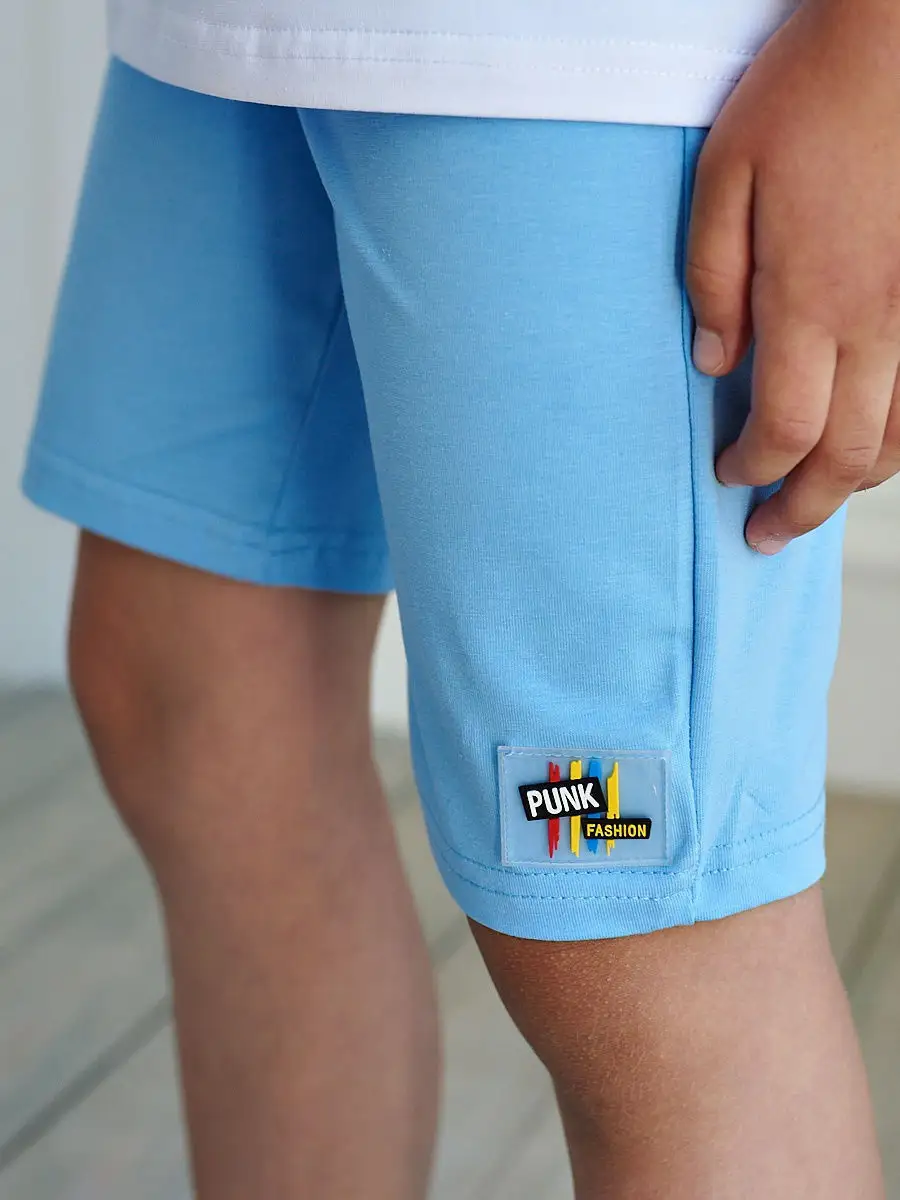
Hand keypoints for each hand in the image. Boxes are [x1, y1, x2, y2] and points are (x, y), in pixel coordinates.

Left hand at [687, 0, 899, 552]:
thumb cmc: (809, 94)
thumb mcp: (724, 176)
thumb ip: (713, 280)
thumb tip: (715, 364)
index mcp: (813, 299)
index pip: (785, 428)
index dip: (755, 468)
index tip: (727, 475)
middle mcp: (879, 321)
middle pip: (847, 454)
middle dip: (803, 506)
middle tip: (768, 534)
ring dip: (857, 484)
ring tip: (818, 502)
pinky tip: (876, 446)